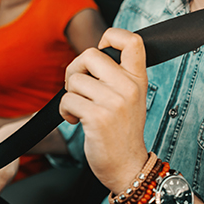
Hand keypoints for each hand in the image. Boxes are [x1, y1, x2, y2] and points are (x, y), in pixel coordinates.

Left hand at [60, 28, 149, 194]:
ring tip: (79, 110)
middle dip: (75, 69)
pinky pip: (68, 100)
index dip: (111, 36)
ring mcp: (114, 102)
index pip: (132, 41)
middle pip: (91, 54)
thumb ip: (117, 76)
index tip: (101, 50)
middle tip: (77, 86)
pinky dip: (65, 110)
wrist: (128, 167)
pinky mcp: (98, 118)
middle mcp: (129, 88)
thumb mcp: (130, 98)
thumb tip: (91, 55)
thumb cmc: (123, 132)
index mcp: (138, 79)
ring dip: (69, 96)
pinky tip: (76, 120)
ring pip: (75, 80)